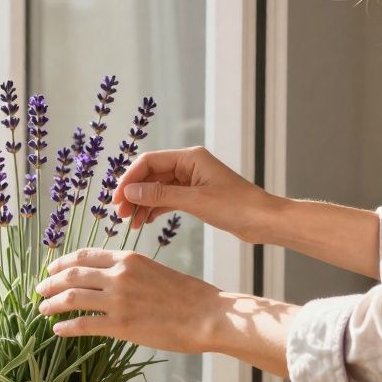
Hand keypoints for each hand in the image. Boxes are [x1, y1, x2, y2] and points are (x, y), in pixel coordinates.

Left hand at [35, 248, 224, 353]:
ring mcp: (118, 300)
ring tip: (43, 310)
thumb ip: (131, 272)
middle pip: (72, 274)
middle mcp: (119, 275)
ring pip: (71, 298)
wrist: (207, 315)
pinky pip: (83, 325)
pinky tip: (58, 330)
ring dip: (51, 304)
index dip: (63, 262)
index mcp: (128, 258)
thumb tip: (111, 280)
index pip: (85, 255)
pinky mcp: (121, 325)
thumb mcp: (156, 271)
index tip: (52, 268)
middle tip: (40, 290)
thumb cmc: (188, 296)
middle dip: (50, 282)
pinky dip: (65, 327)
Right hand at [114, 146, 280, 242]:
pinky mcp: (196, 196)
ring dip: (142, 204)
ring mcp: (192, 181)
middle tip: (120, 215)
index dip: (129, 179)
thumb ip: (160, 196)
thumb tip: (130, 193)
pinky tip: (145, 222)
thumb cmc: (237, 206)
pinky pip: (168, 199)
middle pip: (151, 175)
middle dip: (134, 194)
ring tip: (131, 224)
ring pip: (157, 189)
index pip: (149, 162)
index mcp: (190, 158)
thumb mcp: (195, 201)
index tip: (117, 199)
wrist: (264, 221)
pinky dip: (155, 210)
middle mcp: (189, 165)